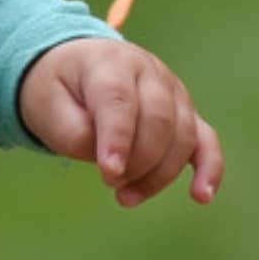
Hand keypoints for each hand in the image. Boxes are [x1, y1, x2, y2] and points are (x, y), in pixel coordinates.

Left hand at [19, 38, 221, 207]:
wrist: (75, 70)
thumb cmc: (59, 91)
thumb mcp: (48, 107)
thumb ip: (76, 134)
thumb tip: (115, 162)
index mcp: (109, 62)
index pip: (120, 99)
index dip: (117, 138)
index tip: (109, 172)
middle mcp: (149, 71)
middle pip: (158, 120)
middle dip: (137, 161)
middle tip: (109, 182)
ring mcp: (173, 91)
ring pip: (182, 136)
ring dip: (158, 174)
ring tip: (125, 197)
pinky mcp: (186, 114)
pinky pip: (206, 140)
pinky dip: (209, 169)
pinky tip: (201, 196)